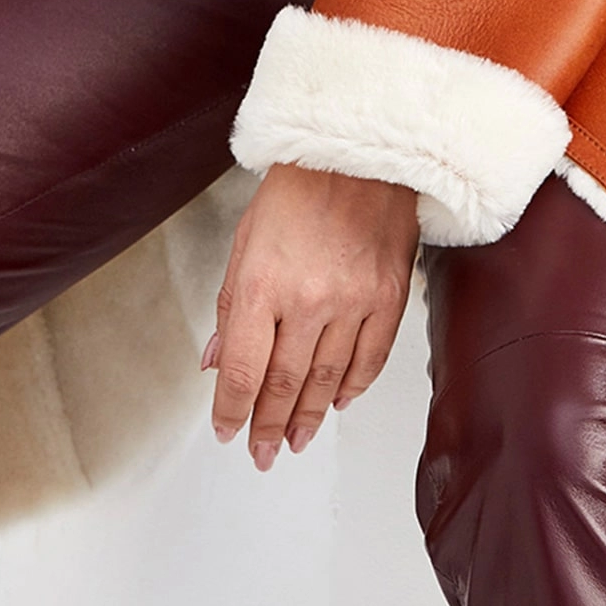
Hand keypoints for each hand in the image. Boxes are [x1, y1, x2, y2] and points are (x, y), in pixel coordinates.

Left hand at [204, 164, 419, 470]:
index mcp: (261, 283)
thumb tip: (215, 360)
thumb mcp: (245, 240)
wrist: (361, 152)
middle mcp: (307, 299)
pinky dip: (353, 387)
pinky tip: (339, 403)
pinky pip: (370, 358)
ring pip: (326, 380)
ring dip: (309, 417)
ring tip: (296, 441)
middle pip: (283, 383)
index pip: (241, 369)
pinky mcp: (389, 297)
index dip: (231, 409)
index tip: (226, 431)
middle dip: (268, 426)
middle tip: (261, 452)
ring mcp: (353, 300)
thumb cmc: (299, 187)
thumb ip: (230, 306)